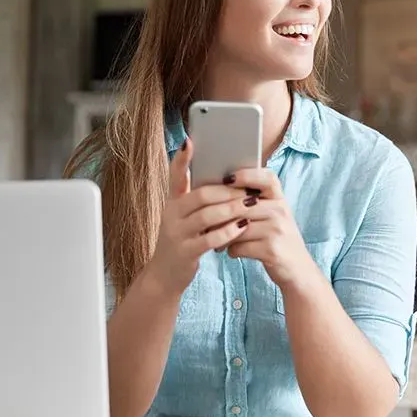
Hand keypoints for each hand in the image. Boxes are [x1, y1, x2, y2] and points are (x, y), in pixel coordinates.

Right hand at [147, 138, 254, 296]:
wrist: (165, 275)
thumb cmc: (183, 240)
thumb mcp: (184, 217)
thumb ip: (198, 199)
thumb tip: (225, 179)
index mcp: (172, 202)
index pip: (174, 176)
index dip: (180, 159)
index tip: (189, 141)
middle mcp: (171, 215)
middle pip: (200, 195)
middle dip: (227, 190)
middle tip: (248, 187)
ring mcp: (176, 234)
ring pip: (207, 216)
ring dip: (232, 209)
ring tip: (251, 204)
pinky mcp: (185, 252)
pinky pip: (210, 239)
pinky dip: (228, 232)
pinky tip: (242, 227)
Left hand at [224, 168, 318, 289]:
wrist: (298, 270)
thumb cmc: (278, 239)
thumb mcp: (274, 216)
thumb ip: (255, 203)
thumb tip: (219, 190)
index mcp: (280, 199)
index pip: (267, 178)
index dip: (247, 175)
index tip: (227, 178)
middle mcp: (281, 211)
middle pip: (242, 204)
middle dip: (220, 212)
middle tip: (204, 217)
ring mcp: (277, 230)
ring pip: (237, 227)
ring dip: (222, 234)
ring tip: (215, 238)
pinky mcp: (272, 250)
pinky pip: (240, 246)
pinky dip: (231, 250)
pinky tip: (230, 251)